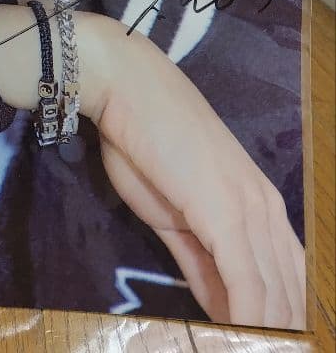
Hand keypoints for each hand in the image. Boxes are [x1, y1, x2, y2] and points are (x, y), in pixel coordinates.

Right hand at [86, 16, 305, 327]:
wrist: (127, 89)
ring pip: (276, 297)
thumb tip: (220, 307)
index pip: (286, 280)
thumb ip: (200, 262)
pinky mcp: (228, 216)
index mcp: (260, 205)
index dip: (277, 320)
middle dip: (276, 332)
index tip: (260, 345)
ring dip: (263, 334)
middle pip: (289, 294)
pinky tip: (239, 343)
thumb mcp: (173, 216)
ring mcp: (251, 211)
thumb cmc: (145, 142)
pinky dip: (246, 324)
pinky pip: (248, 287)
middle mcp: (267, 208)